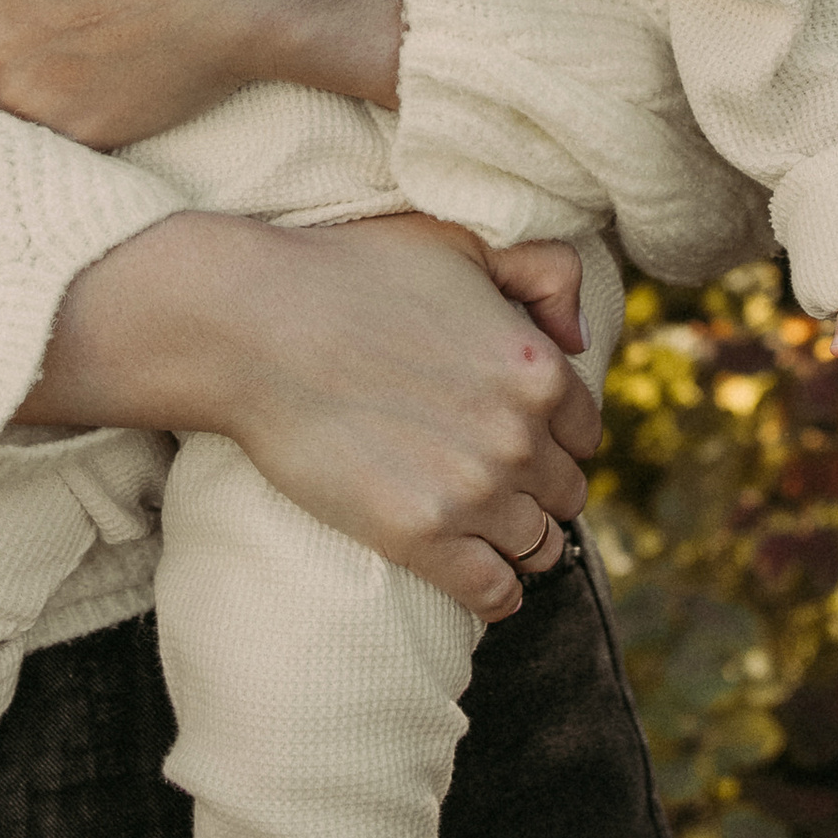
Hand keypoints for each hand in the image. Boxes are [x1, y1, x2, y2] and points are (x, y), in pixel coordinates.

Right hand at [38, 209, 599, 619]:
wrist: (253, 324)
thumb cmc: (349, 271)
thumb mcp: (460, 243)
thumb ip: (544, 272)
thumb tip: (581, 340)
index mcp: (537, 368)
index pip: (584, 430)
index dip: (553, 433)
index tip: (521, 436)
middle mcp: (519, 437)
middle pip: (565, 492)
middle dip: (537, 486)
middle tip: (495, 478)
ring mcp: (473, 493)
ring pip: (540, 547)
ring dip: (520, 539)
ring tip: (487, 528)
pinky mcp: (420, 539)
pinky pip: (495, 594)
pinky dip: (497, 593)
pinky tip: (482, 579)